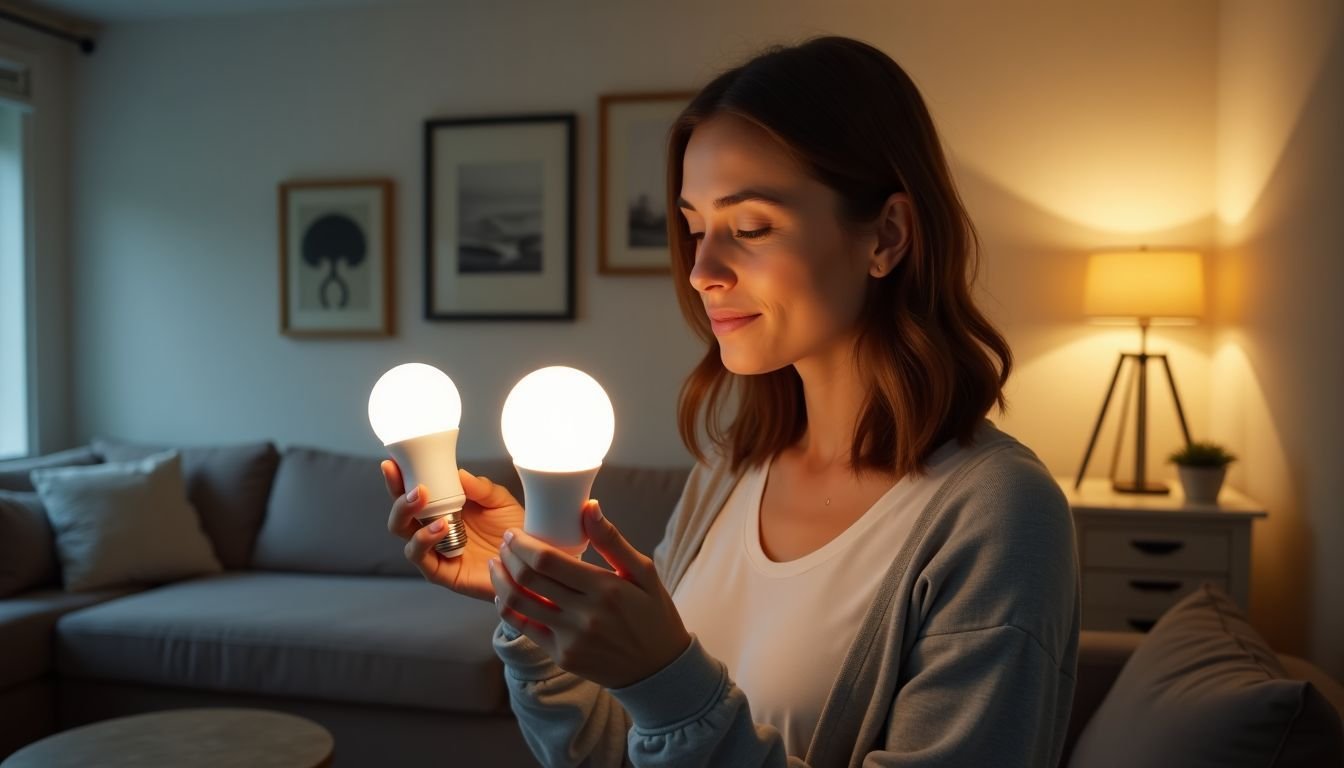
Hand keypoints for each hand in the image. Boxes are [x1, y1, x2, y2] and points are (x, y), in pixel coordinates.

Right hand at [382, 459, 524, 603]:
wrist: (531, 563)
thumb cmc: (514, 532)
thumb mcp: (500, 501)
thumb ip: (480, 487)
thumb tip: (457, 473)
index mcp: (444, 510)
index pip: (413, 494)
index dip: (399, 479)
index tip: (392, 463)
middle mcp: (434, 530)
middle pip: (401, 515)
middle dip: (398, 497)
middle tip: (413, 485)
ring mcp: (436, 552)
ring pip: (404, 535)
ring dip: (407, 515)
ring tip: (423, 501)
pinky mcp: (443, 573)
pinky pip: (422, 558)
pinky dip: (424, 540)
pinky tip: (440, 527)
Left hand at [488, 499, 691, 688]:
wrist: (658, 669)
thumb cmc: (653, 615)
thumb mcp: (644, 573)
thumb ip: (612, 540)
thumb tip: (589, 506)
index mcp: (605, 588)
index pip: (548, 561)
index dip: (523, 544)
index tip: (515, 533)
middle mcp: (585, 615)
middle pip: (529, 579)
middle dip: (509, 556)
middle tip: (505, 544)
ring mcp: (570, 639)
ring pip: (518, 604)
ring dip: (501, 581)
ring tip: (497, 565)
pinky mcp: (562, 656)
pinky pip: (524, 629)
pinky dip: (508, 609)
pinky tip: (505, 595)